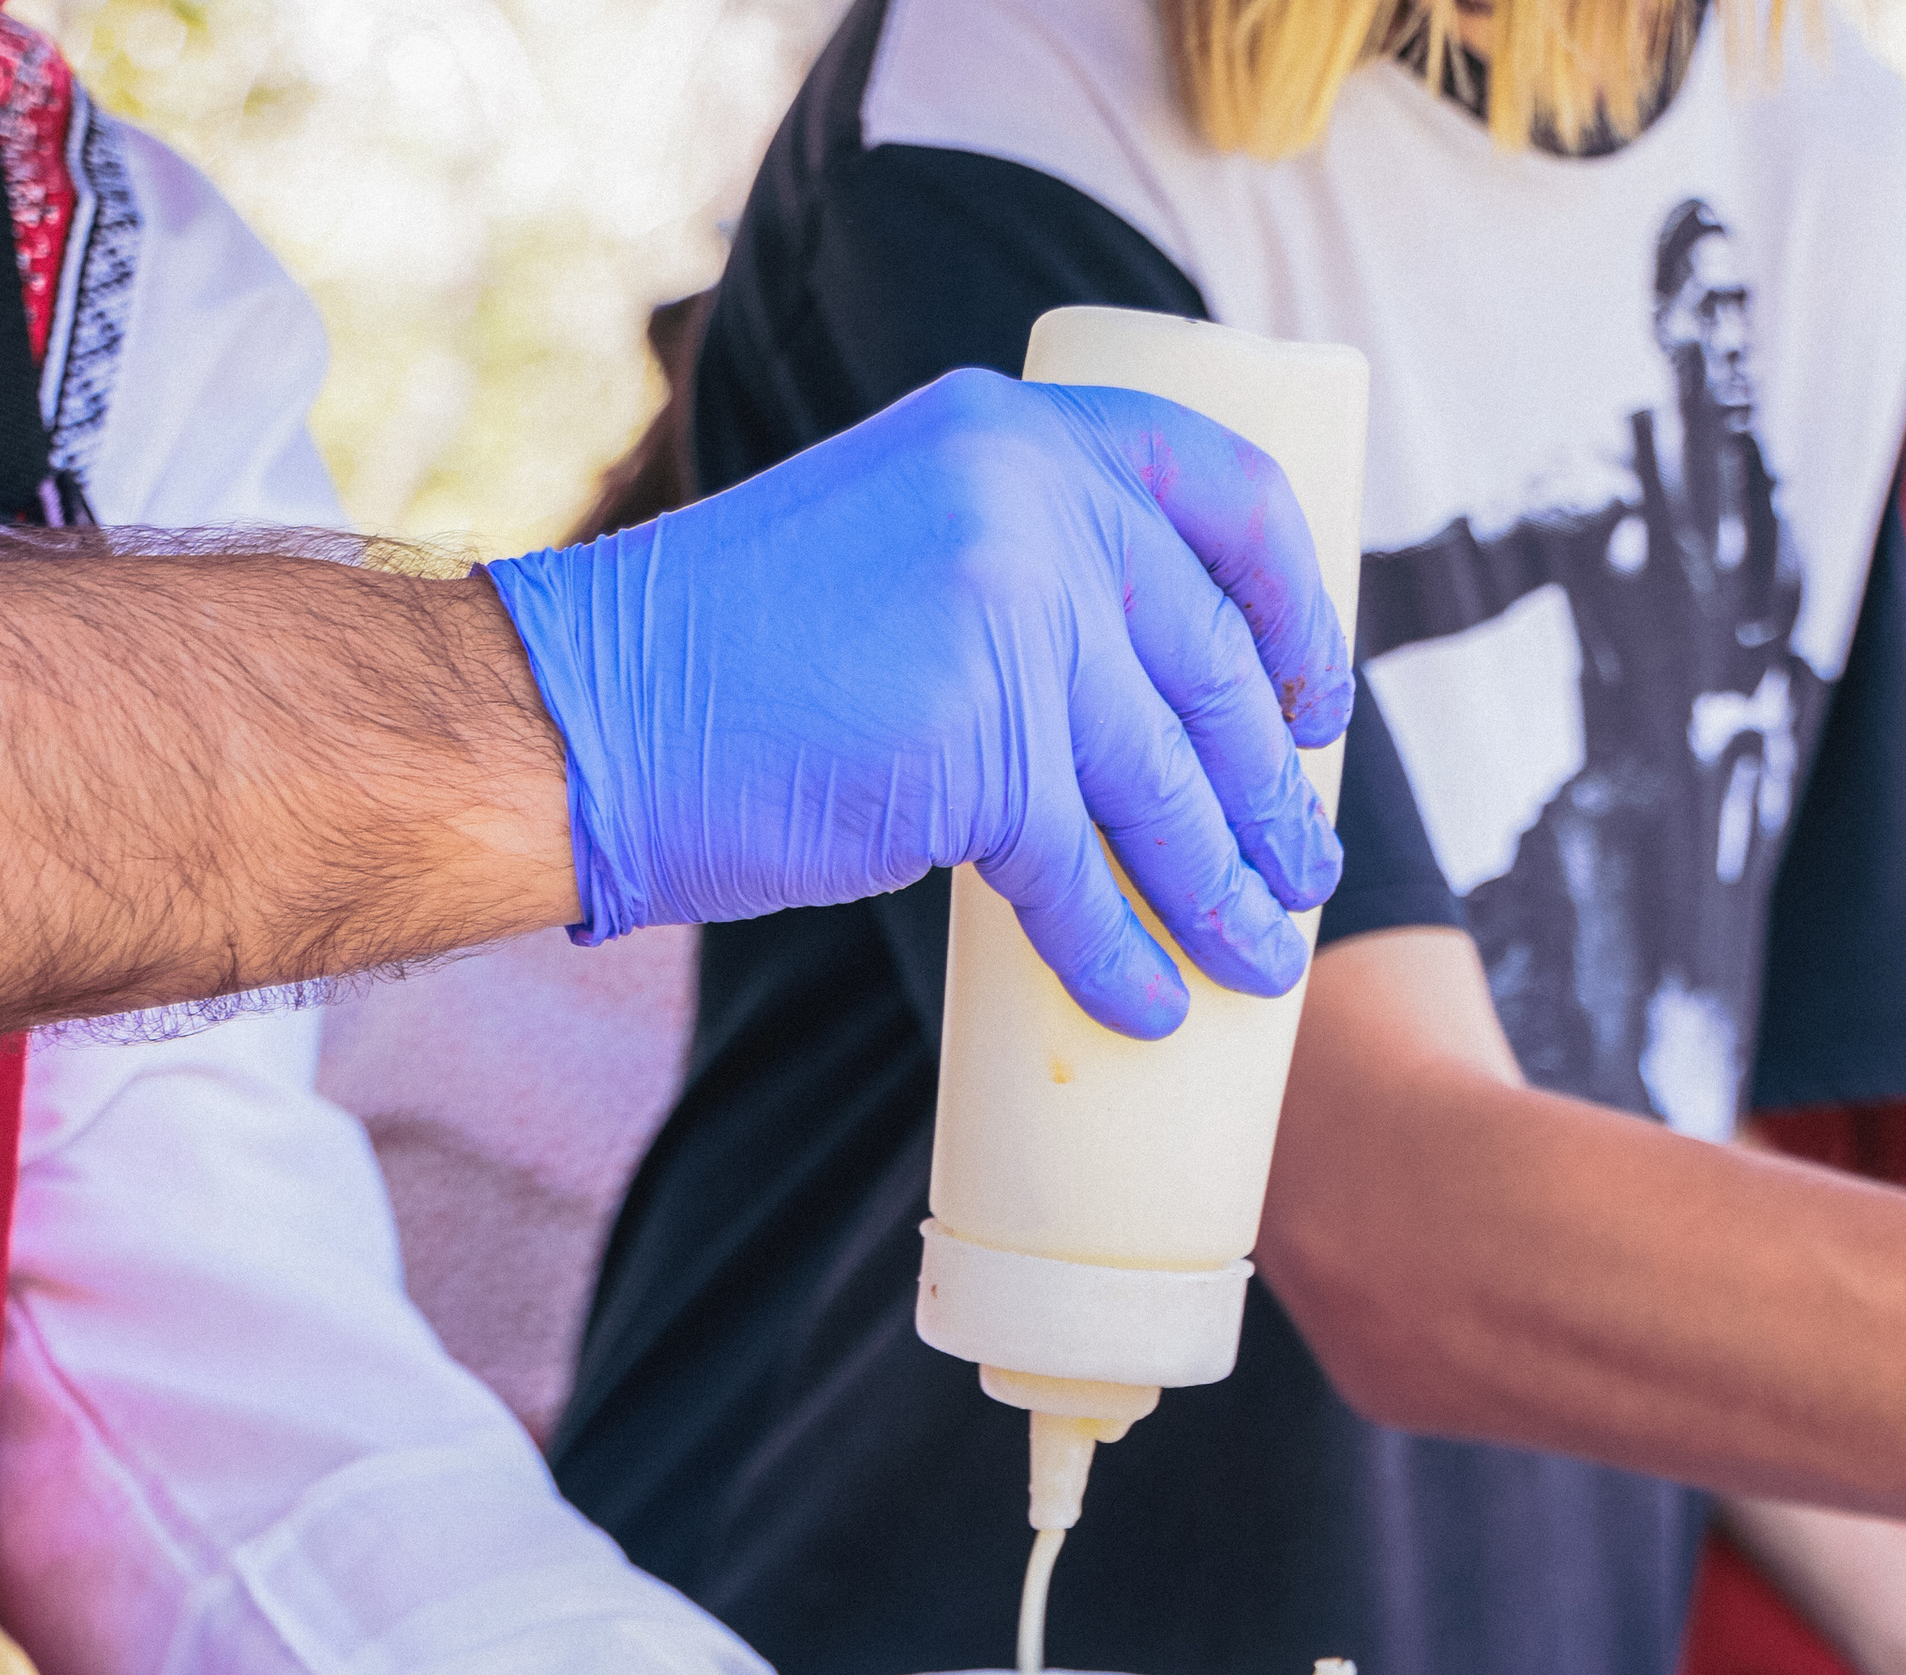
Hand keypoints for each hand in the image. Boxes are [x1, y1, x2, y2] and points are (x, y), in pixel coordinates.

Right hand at [484, 371, 1352, 1037]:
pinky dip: (1123, 957)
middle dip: (1273, 789)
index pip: (1221, 493)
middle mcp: (1028, 503)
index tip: (1314, 696)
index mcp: (1015, 433)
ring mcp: (1008, 621)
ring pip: (1166, 785)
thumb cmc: (725, 656)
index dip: (1294, 603)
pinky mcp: (976, 750)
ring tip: (1263, 961)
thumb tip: (1133, 693)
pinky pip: (1083, 875)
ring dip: (1229, 890)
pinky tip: (1149, 1010)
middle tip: (1307, 866)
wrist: (592, 714)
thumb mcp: (896, 545)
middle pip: (1208, 666)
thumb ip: (1010, 574)